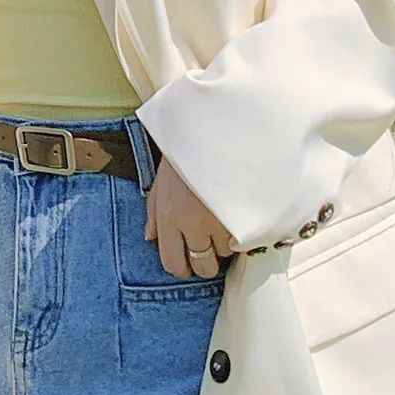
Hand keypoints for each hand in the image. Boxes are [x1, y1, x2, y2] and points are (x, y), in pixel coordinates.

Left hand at [144, 156, 236, 277]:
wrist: (212, 126)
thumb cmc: (184, 151)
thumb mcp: (160, 180)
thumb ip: (153, 213)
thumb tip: (150, 238)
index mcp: (169, 216)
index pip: (173, 264)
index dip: (182, 267)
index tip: (188, 261)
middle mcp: (193, 224)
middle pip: (203, 268)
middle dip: (206, 263)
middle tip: (209, 247)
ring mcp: (220, 220)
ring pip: (226, 253)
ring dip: (225, 243)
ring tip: (223, 221)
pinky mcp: (243, 214)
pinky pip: (244, 239)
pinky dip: (241, 233)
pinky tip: (237, 217)